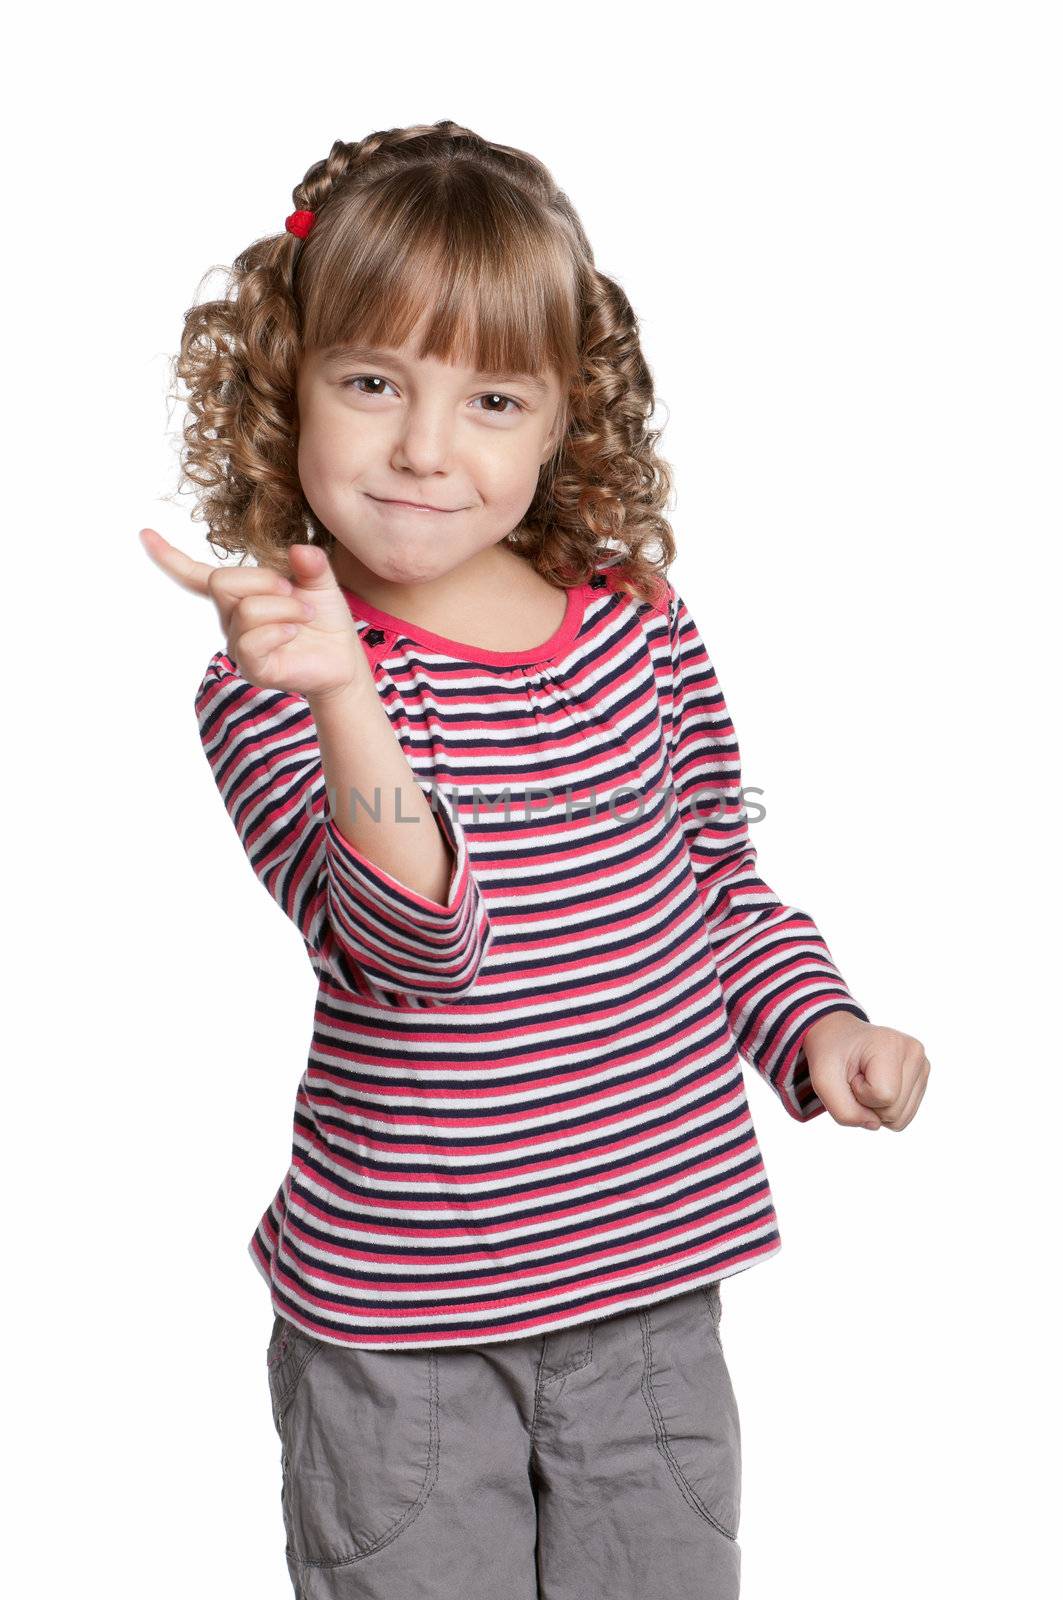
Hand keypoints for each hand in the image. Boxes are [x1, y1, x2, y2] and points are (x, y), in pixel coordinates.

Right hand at [139, 529, 366, 700]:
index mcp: (239, 594)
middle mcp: (230, 618)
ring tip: (305, 617)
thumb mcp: (320, 582)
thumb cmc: (324, 619)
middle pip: (222, 582)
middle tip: (294, 593)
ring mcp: (238, 644)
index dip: (170, 557)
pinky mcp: (251, 667)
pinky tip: (294, 633)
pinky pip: (251, 641)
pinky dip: (280, 630)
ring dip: (284, 608)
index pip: (196, 575)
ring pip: (245, 610)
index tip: (145, 534)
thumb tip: (299, 551)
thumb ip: (309, 563)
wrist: (342, 658)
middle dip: (264, 580)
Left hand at [800, 1012, 930, 1131]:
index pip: (884, 1095)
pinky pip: (904, 1116)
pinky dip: (885, 1108)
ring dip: (876, 1108)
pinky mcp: (922, 1078)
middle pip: (894, 1111)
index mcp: (892, 1044)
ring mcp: (922, 1066)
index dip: (860, 1093)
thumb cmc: (831, 1055)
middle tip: (857, 1077)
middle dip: (867, 1103)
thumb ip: (844, 1111)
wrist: (839, 1037)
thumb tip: (875, 1125)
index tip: (851, 1073)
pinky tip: (877, 1085)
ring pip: (901, 1118)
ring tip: (867, 1080)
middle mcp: (914, 1053)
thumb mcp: (822, 1081)